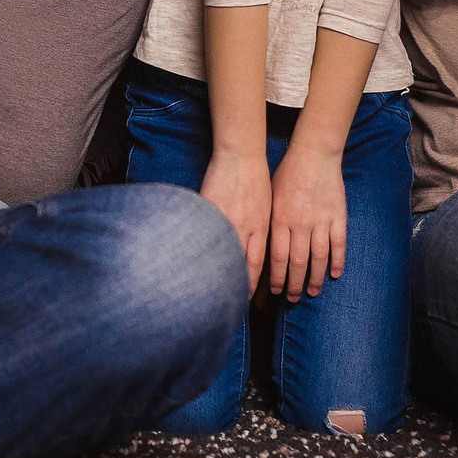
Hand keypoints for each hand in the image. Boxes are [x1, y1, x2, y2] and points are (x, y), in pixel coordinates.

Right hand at [200, 150, 270, 291]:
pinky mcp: (208, 209)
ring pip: (222, 251)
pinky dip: (198, 248)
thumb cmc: (255, 180)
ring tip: (206, 288)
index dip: (250, 282)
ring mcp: (225, 219)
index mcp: (260, 227)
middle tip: (228, 301)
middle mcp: (244, 227)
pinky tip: (191, 260)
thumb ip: (260, 230)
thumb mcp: (265, 208)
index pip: (256, 263)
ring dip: (216, 270)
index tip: (246, 297)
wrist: (240, 155)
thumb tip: (255, 250)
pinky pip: (203, 233)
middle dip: (235, 283)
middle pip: (239, 262)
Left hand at [267, 140, 344, 298]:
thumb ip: (267, 222)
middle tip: (293, 299)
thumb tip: (255, 246)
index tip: (273, 291)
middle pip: (297, 262)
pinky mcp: (338, 216)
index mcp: (280, 220)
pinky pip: (339, 244)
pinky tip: (335, 274)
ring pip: (319, 257)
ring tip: (313, 293)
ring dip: (316, 278)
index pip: (277, 257)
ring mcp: (321, 221)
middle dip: (294, 284)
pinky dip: (338, 261)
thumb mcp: (269, 198)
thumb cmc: (286, 175)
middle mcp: (300, 224)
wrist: (313, 155)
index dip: (275, 278)